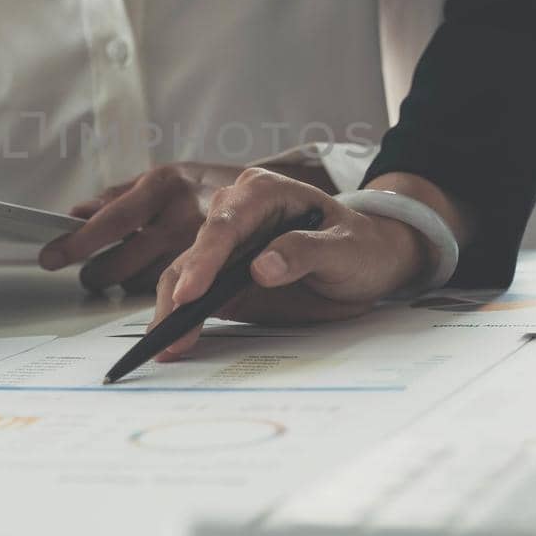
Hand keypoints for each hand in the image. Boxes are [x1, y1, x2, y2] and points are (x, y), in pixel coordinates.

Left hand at [39, 163, 243, 293]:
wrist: (287, 196)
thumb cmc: (211, 189)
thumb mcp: (170, 178)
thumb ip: (121, 196)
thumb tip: (76, 213)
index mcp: (167, 184)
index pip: (116, 215)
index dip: (82, 239)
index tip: (53, 256)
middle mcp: (186, 214)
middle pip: (126, 261)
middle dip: (100, 273)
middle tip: (89, 275)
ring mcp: (209, 249)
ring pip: (147, 284)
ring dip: (130, 285)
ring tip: (123, 277)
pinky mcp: (229, 274)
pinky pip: (178, 295)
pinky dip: (163, 296)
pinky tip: (164, 286)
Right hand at [149, 168, 432, 360]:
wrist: (370, 261)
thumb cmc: (361, 247)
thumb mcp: (345, 249)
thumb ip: (304, 252)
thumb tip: (261, 267)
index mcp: (264, 192)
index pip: (226, 224)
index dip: (205, 259)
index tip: (191, 294)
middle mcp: (236, 212)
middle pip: (196, 249)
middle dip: (180, 290)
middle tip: (171, 330)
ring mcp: (227, 245)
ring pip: (185, 272)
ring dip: (172, 308)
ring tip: (166, 344)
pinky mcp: (223, 274)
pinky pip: (194, 293)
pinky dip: (181, 316)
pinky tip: (171, 340)